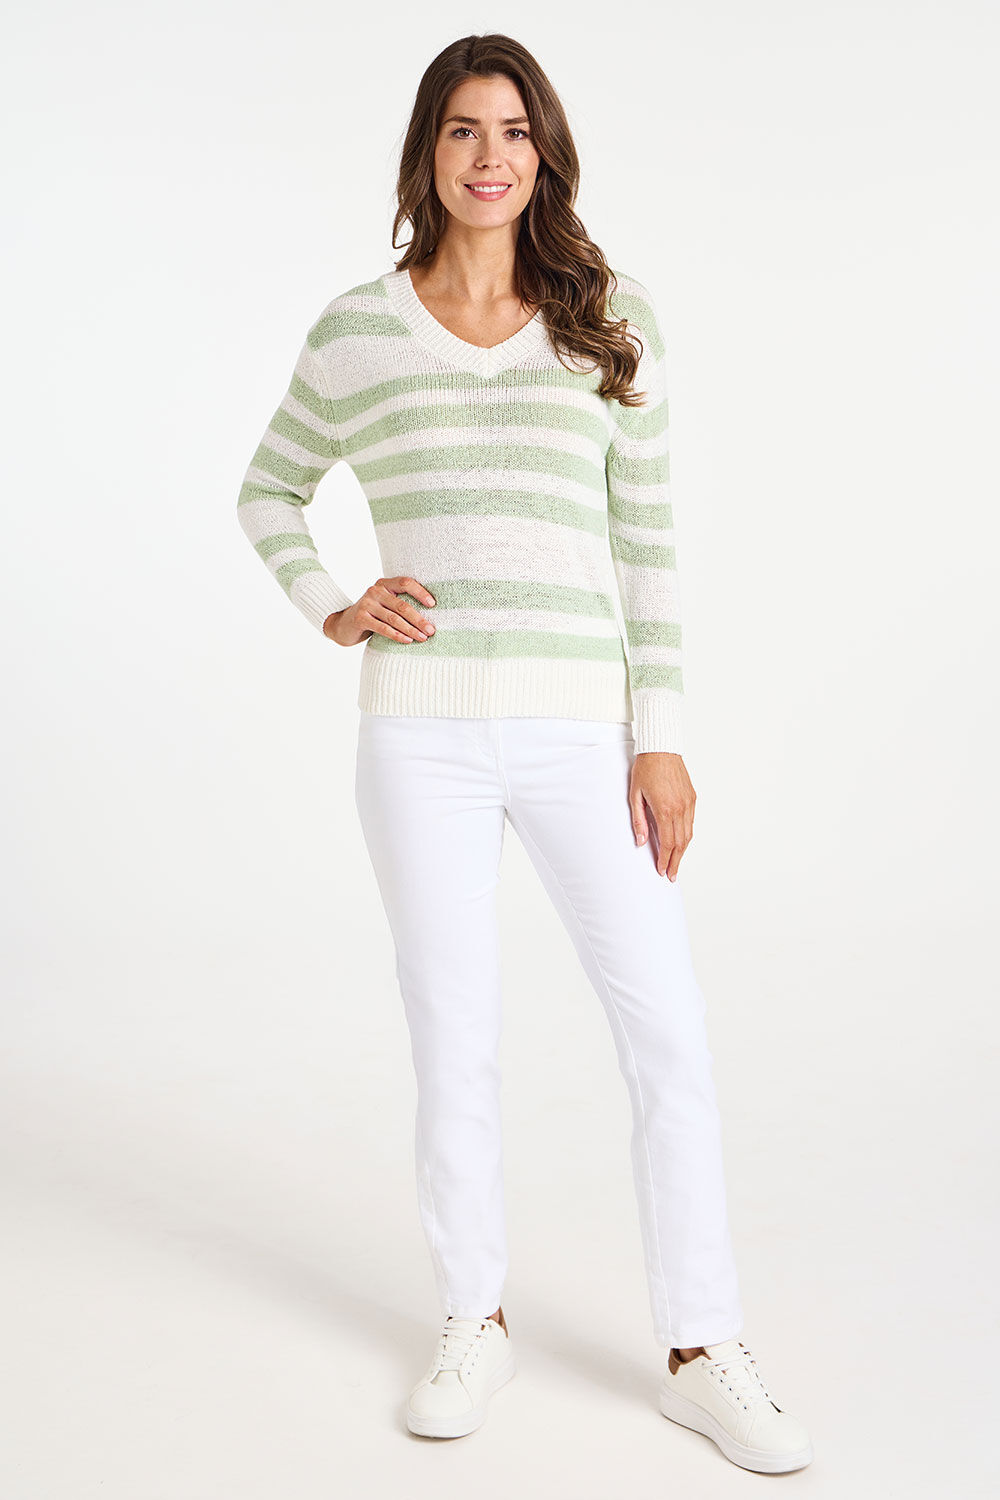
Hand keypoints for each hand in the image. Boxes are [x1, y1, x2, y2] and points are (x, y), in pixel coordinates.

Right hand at [322, 576, 436, 646]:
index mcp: (384, 584)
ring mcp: (366, 604)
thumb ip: (399, 603)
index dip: (420, 592)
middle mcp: (374, 591)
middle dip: (419, 619)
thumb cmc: (372, 615)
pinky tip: (407, 640)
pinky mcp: (360, 618)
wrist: (344, 625)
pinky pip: (383, 628)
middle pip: (402, 605)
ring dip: (411, 629)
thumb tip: (429, 614)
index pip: (405, 583)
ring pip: (394, 618)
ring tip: (423, 638)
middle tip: (431, 630)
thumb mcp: (384, 604)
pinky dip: (397, 635)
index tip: (433, 605)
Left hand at [628, 752, 694, 879]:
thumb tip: (642, 842)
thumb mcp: (635, 795)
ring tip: (676, 864)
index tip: (662, 871)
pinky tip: (681, 842)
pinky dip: (687, 835)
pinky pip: (691, 822)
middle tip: (671, 875)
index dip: (665, 860)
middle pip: (681, 843)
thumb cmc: (645, 769)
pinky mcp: (692, 797)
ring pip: (689, 834)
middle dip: (676, 861)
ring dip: (683, 851)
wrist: (661, 748)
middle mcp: (680, 808)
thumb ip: (639, 820)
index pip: (668, 843)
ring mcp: (688, 803)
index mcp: (665, 809)